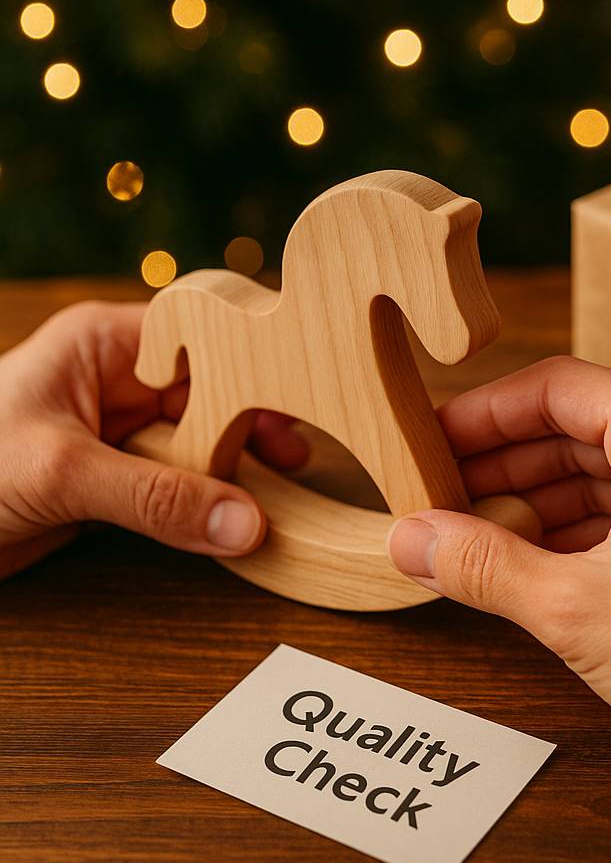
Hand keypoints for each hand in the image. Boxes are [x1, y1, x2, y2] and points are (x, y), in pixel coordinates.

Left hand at [0, 301, 307, 580]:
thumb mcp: (59, 472)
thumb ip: (156, 498)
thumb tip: (244, 524)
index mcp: (107, 345)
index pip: (203, 337)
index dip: (252, 361)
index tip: (300, 394)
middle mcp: (123, 381)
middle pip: (215, 392)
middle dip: (252, 424)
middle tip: (295, 458)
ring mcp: (125, 432)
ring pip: (206, 441)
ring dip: (236, 469)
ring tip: (282, 490)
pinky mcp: (122, 478)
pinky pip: (184, 483)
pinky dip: (212, 502)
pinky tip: (238, 516)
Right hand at [388, 356, 610, 748]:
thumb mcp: (573, 605)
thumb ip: (482, 564)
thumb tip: (412, 539)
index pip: (557, 390)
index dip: (485, 413)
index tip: (435, 436)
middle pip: (580, 429)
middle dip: (506, 462)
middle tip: (443, 489)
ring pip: (605, 472)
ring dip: (538, 498)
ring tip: (475, 528)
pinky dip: (580, 525)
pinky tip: (530, 553)